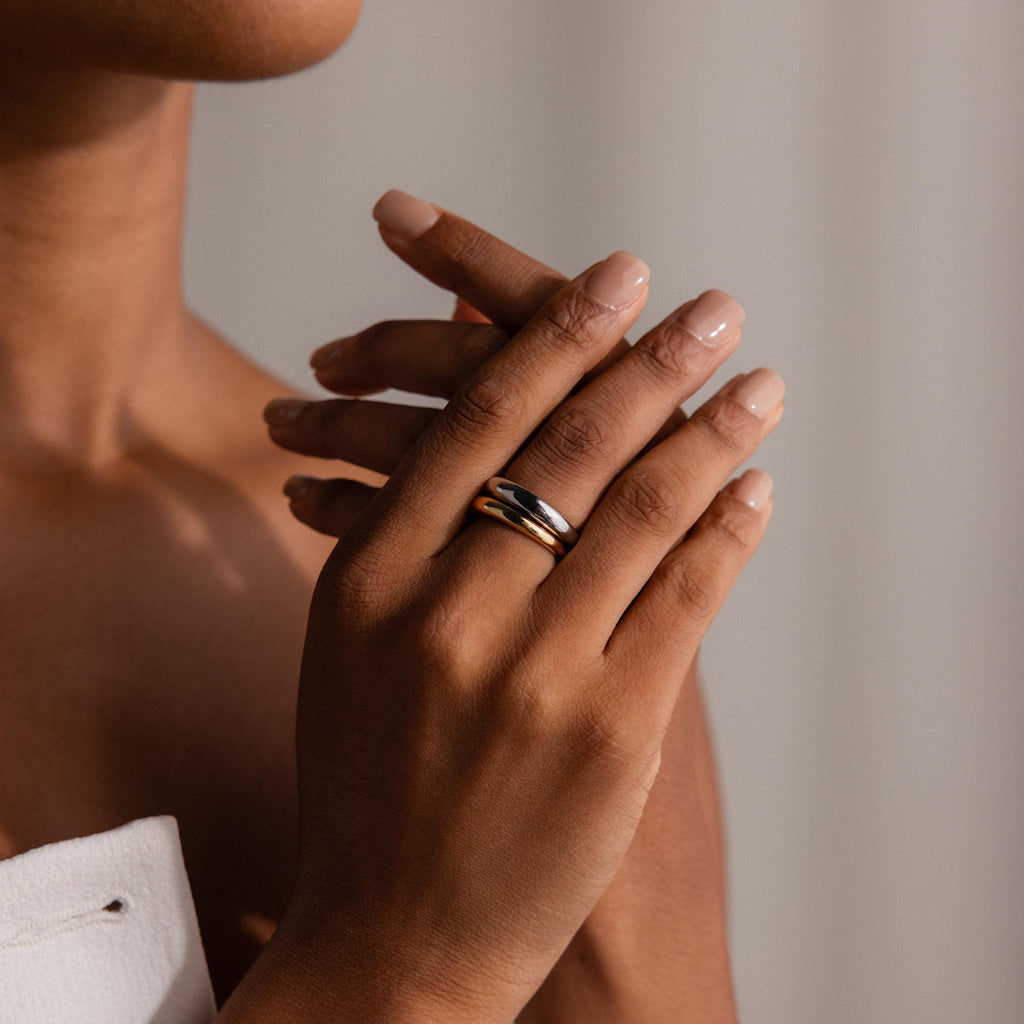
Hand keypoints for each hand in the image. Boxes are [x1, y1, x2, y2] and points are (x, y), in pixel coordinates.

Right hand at [263, 240, 781, 1021]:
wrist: (393, 934)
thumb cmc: (367, 783)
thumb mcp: (348, 644)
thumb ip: (392, 528)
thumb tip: (457, 424)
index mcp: (368, 580)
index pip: (476, 423)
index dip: (551, 340)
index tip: (614, 281)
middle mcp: (447, 612)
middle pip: (570, 449)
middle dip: (650, 361)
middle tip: (710, 307)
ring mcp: (532, 672)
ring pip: (642, 510)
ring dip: (713, 433)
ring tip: (758, 384)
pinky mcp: (610, 731)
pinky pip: (685, 600)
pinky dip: (727, 533)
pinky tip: (755, 488)